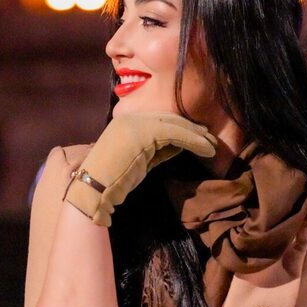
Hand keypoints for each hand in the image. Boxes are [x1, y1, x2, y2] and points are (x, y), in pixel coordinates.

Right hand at [65, 113, 216, 225]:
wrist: (93, 189)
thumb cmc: (113, 182)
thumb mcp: (140, 161)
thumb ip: (157, 150)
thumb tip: (179, 144)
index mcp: (127, 122)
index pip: (160, 120)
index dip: (182, 128)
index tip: (199, 137)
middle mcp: (131, 117)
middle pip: (169, 119)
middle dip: (192, 129)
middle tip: (211, 139)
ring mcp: (136, 122)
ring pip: (175, 124)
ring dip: (197, 135)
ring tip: (212, 145)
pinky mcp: (143, 132)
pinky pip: (175, 133)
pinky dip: (193, 140)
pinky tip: (206, 149)